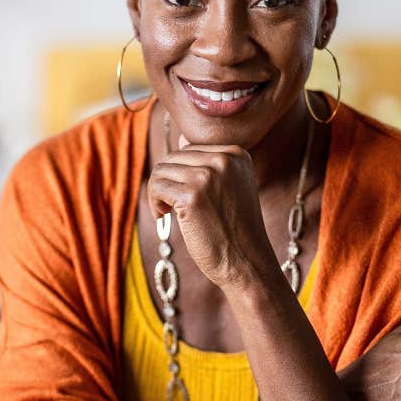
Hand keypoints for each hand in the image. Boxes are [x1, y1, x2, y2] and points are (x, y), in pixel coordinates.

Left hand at [147, 136, 275, 289]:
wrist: (247, 262)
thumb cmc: (234, 229)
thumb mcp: (232, 187)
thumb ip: (210, 164)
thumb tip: (180, 139)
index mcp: (237, 154)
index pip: (190, 149)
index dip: (181, 174)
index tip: (186, 198)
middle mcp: (225, 159)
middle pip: (173, 157)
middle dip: (167, 182)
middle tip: (171, 208)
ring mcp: (209, 176)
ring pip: (161, 169)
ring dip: (158, 192)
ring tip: (167, 212)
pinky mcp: (193, 195)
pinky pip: (156, 186)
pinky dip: (154, 203)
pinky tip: (164, 217)